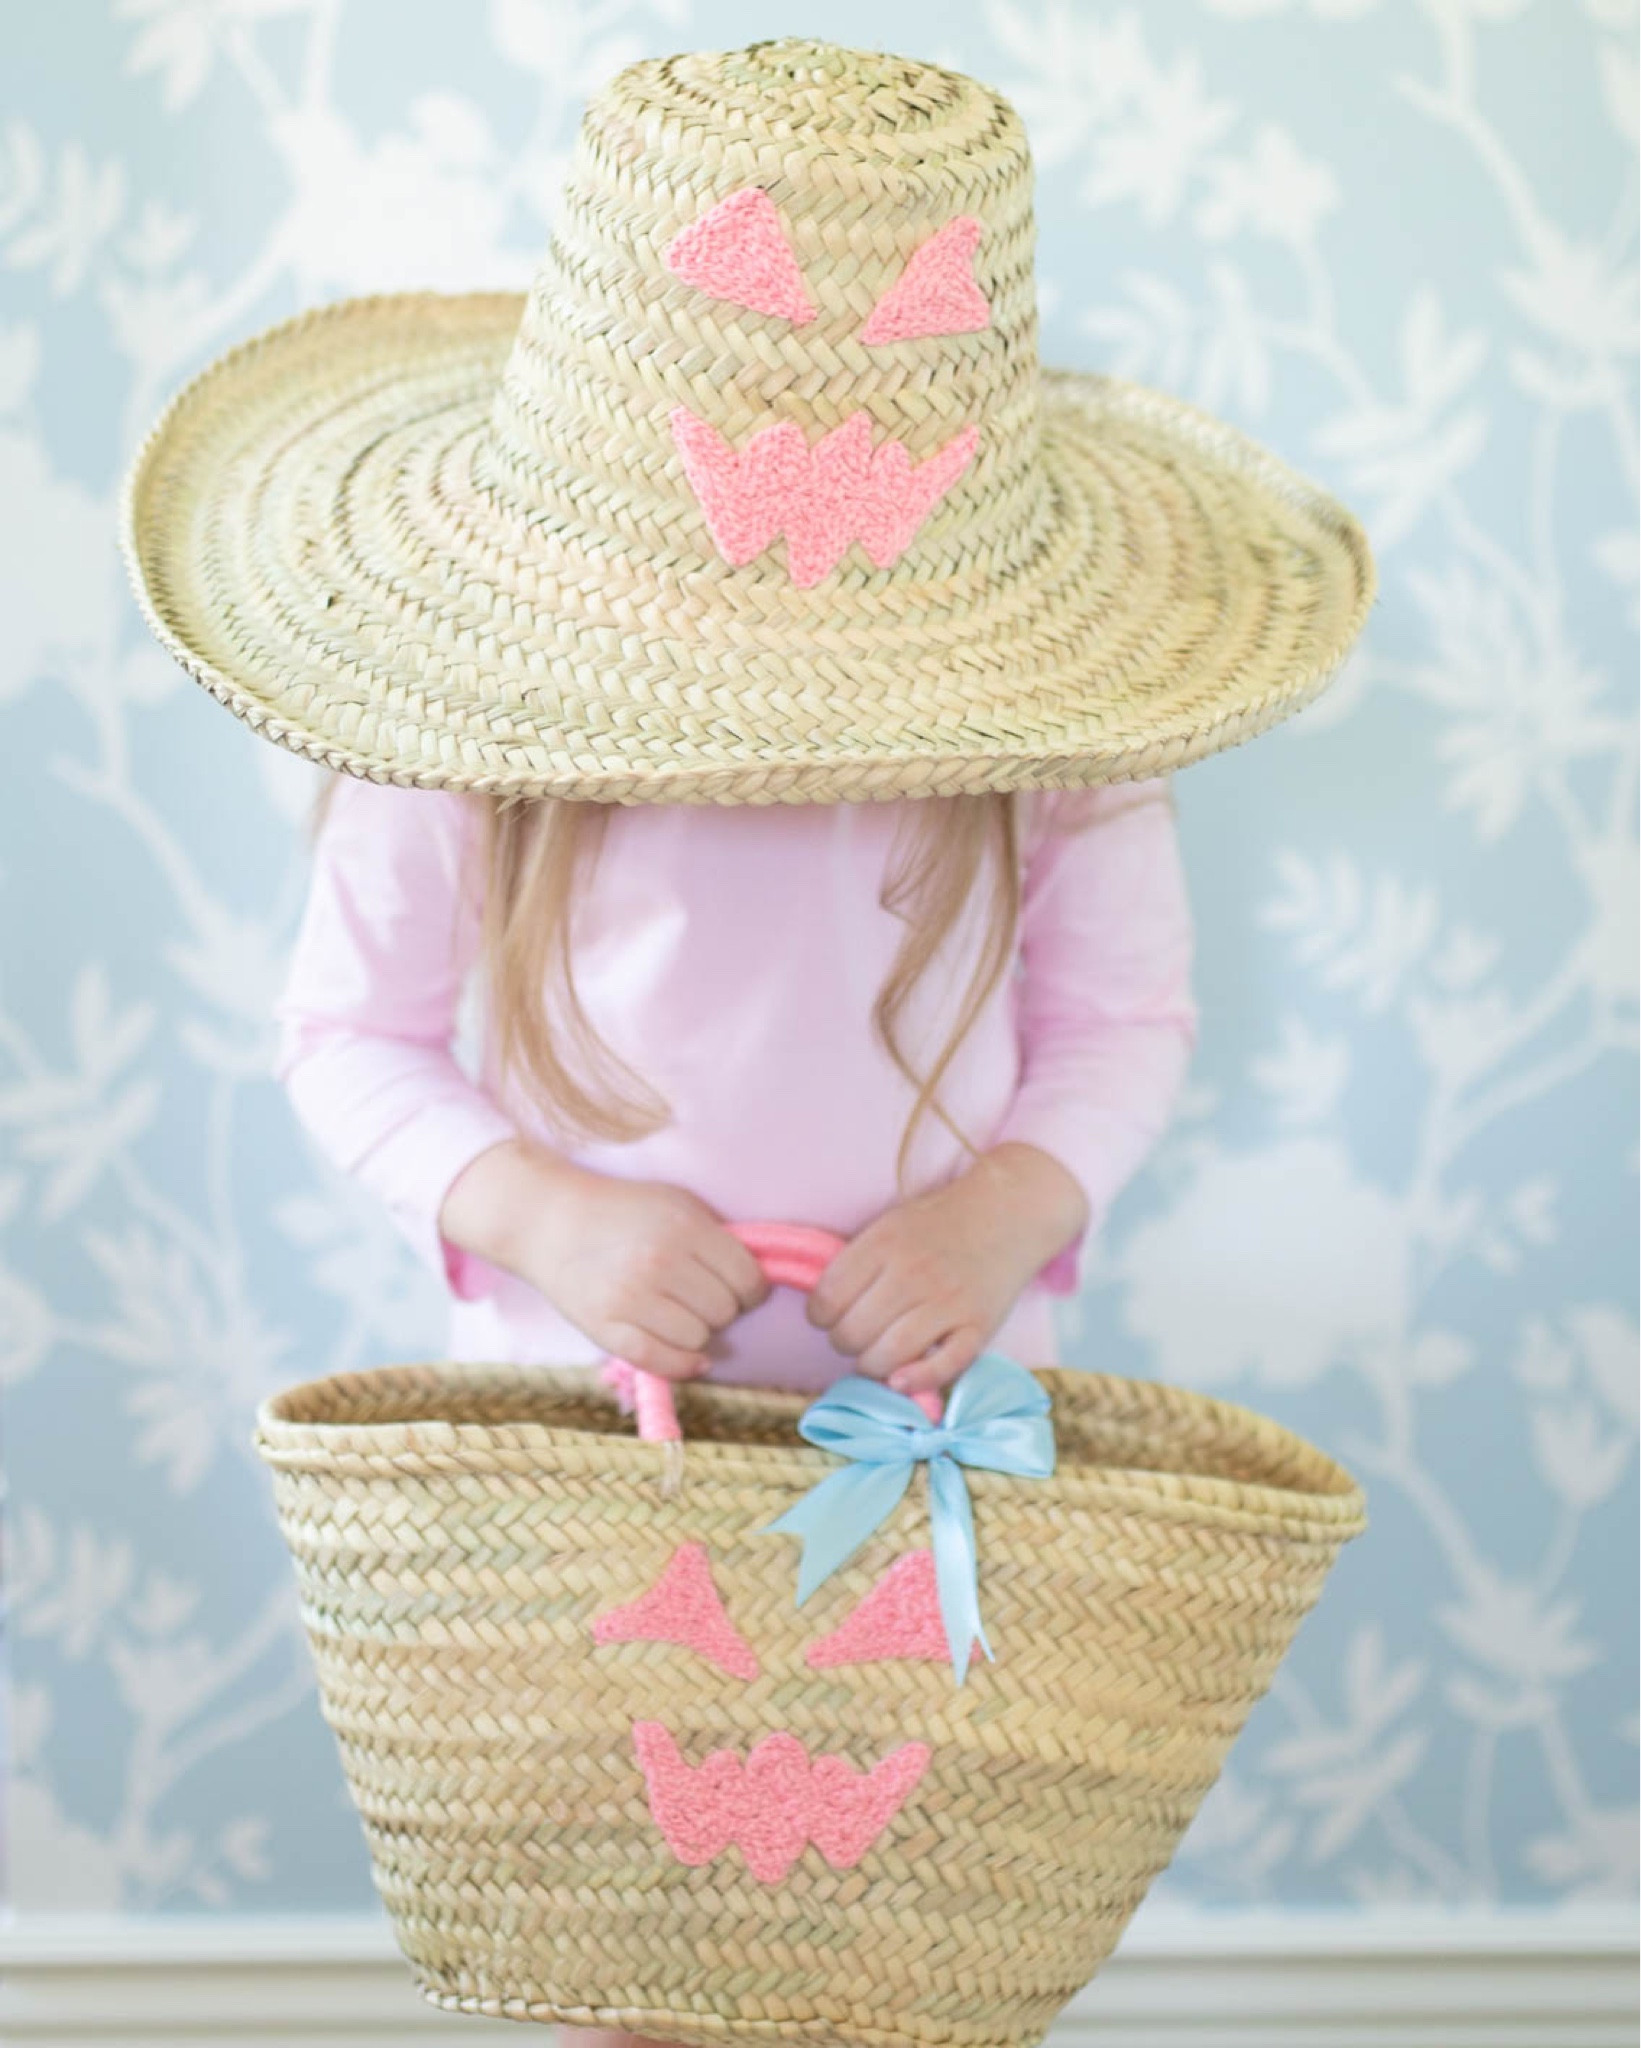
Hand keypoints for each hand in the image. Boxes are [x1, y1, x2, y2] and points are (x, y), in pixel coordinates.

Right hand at [438, 1140, 768, 1378]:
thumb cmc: (622, 1210)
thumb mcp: (676, 1204)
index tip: (740, 1288)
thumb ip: (716, 1236)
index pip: (747, 1278)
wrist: (549, 1220)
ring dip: (698, 1333)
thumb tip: (758, 1278)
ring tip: (681, 1314)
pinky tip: (689, 1356)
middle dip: (723, 1309)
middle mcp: (659, 1263)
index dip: (751, 1289)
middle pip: (725, 1311)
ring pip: (698, 1340)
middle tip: (703, 1298)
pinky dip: (682, 1364)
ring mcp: (629, 1298)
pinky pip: (661, 1362)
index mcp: (683, 1228)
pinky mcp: (605, 1327)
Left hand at [806, 1143, 1088, 1396]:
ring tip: (875, 1357)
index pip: (827, 1300)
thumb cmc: (940, 1223)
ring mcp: (948, 1301)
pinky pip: (943, 1366)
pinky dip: (917, 1380)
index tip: (830, 1317)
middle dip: (844, 1343)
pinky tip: (901, 1379)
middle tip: (856, 1337)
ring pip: (889, 1354)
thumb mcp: (890, 1225)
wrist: (1008, 1212)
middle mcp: (913, 1272)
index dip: (820, 1318)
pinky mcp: (979, 1325)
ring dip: (871, 1366)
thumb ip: (858, 1262)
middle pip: (852, 1332)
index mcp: (884, 1243)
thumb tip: (824, 1309)